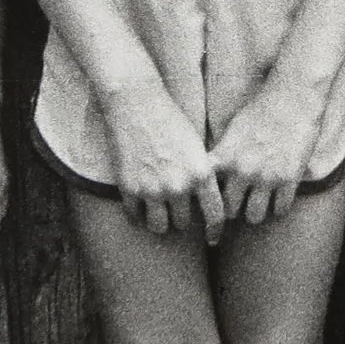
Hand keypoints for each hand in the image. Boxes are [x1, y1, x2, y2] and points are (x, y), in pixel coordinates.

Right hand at [104, 82, 225, 243]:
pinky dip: (138, 214)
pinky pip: (136, 217)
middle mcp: (179, 186)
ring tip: (159, 210)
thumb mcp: (196, 147)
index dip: (215, 231)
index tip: (212, 240)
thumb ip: (203, 175)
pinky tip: (140, 204)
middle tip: (176, 207)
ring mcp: (152, 189)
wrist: (136, 103)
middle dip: (181, 217)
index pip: (215, 216)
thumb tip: (209, 205)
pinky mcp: (129, 188)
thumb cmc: (170, 121)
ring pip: (159, 226)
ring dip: (160, 220)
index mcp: (201, 174)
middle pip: (183, 224)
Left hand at [212, 68, 328, 226]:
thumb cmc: (261, 110)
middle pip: (230, 211)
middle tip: (240, 204)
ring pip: (254, 217)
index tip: (209, 208)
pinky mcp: (290, 179)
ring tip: (258, 203)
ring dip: (256, 211)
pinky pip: (280, 210)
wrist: (293, 98)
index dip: (207, 203)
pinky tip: (278, 197)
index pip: (207, 192)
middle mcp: (243, 170)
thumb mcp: (232, 131)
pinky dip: (279, 206)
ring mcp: (267, 176)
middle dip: (235, 208)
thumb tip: (210, 177)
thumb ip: (222, 156)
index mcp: (225, 157)